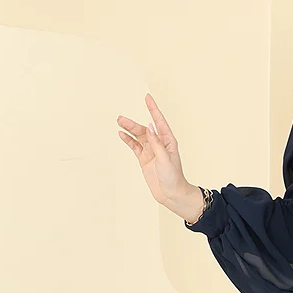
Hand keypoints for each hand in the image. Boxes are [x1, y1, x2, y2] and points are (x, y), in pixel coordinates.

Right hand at [117, 94, 195, 212]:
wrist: (172, 194)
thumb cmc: (173, 177)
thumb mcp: (165, 159)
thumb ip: (156, 143)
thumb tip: (150, 127)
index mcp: (168, 141)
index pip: (159, 121)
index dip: (153, 109)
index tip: (147, 98)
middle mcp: (159, 144)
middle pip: (145, 129)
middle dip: (133, 123)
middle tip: (121, 118)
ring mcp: (151, 151)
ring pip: (138, 137)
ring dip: (129, 130)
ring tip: (119, 122)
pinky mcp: (145, 159)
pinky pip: (135, 147)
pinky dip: (128, 140)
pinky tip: (122, 134)